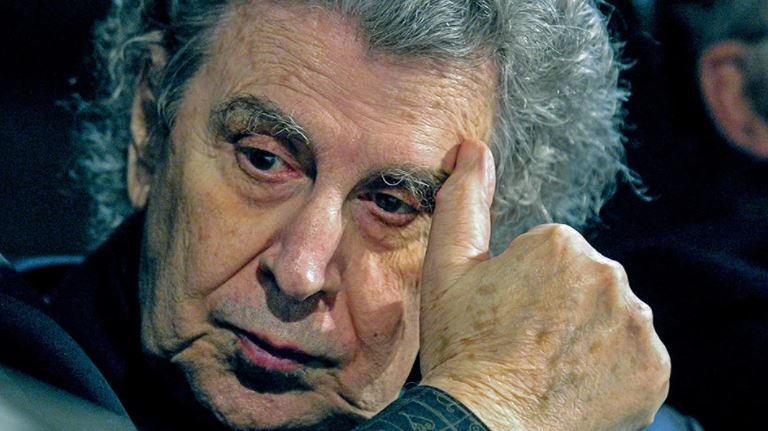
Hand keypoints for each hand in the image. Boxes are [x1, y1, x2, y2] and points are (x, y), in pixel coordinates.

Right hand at [418, 141, 669, 429]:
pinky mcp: (653, 366)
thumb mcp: (447, 269)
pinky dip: (612, 368)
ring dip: (589, 335)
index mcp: (560, 243)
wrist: (486, 424)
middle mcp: (608, 274)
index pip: (552, 256)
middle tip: (526, 343)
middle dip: (561, 307)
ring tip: (549, 365)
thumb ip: (462, 202)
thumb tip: (471, 149)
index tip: (506, 316)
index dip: (524, 288)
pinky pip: (635, 356)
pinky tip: (576, 384)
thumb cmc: (461, 347)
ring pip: (612, 318)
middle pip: (586, 284)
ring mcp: (635, 323)